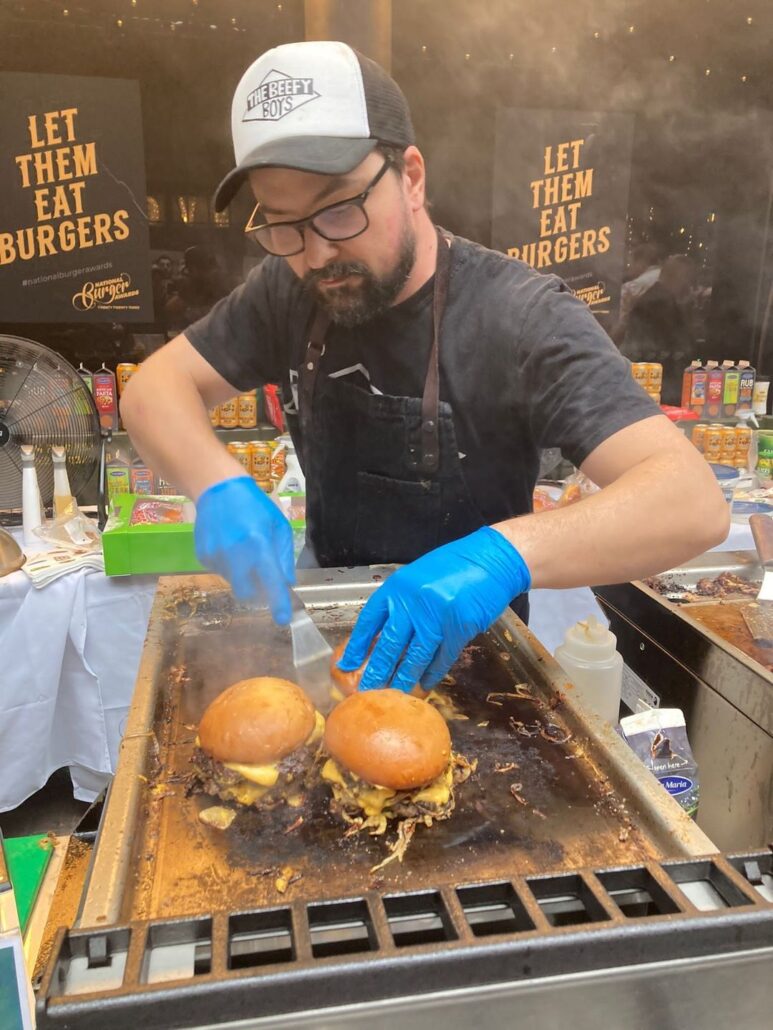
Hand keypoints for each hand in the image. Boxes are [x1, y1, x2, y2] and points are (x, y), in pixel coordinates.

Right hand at [194, 476, 294, 622]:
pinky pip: (220, 572)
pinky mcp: (203, 556)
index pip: (270, 582)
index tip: (283, 620)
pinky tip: (229, 545)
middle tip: (262, 579)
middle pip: (247, 594)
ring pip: (233, 583)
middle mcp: (235, 553)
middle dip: (256, 593)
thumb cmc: (254, 506)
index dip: (278, 604)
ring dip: (242, 575)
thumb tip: (287, 584)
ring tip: (242, 549)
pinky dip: (229, 566)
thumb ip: (284, 557)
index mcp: (258, 544)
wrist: (217, 488)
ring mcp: (215, 556)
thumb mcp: (278, 526)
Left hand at [339, 526, 529, 690]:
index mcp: (398, 588)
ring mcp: (437, 617)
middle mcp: (413, 603)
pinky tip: (425, 684)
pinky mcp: (459, 629)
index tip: (347, 664)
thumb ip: (401, 603)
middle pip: (389, 644)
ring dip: (404, 679)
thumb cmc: (453, 566)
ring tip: (395, 695)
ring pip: (415, 657)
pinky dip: (432, 673)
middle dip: (377, 671)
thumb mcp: (417, 578)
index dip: (357, 645)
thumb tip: (383, 636)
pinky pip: (442, 658)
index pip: (370, 621)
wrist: (490, 560)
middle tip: (368, 691)